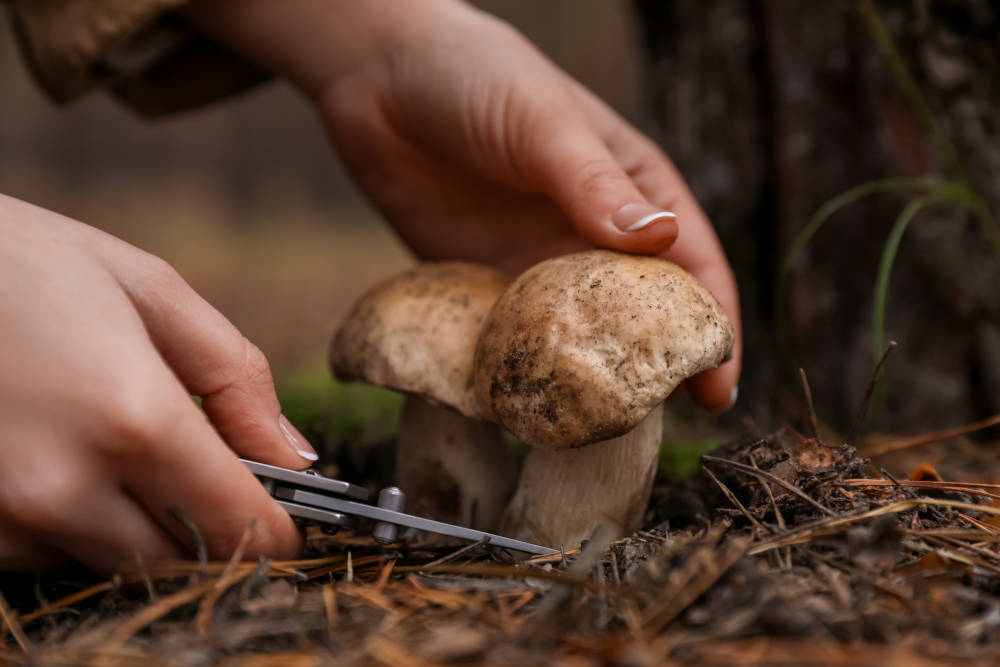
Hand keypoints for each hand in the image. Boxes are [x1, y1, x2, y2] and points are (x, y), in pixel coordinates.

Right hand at [0, 195, 314, 573]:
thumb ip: (236, 379)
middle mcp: (64, 486)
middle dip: (215, 524)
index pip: (242, 524)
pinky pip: (51, 555)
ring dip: (144, 523)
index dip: (279, 527)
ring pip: (119, 563)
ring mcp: (5, 517)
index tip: (288, 511)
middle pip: (184, 557)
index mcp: (131, 417)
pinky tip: (64, 456)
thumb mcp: (148, 290)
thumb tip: (293, 456)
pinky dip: (78, 522)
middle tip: (210, 467)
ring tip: (119, 441)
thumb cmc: (24, 262)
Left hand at [185, 0, 740, 411]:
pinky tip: (524, 406)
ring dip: (591, 380)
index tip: (720, 386)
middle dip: (657, 369)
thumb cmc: (478, 77)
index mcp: (634, 188)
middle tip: (661, 428)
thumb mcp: (545, 122)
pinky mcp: (487, 281)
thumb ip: (594, 183)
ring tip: (596, 432)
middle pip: (641, 315)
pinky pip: (514, 336)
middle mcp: (593, 233)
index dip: (713, 327)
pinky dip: (523, 369)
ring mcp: (539, 262)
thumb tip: (661, 239)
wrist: (379, 79)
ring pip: (581, 336)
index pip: (693, 265)